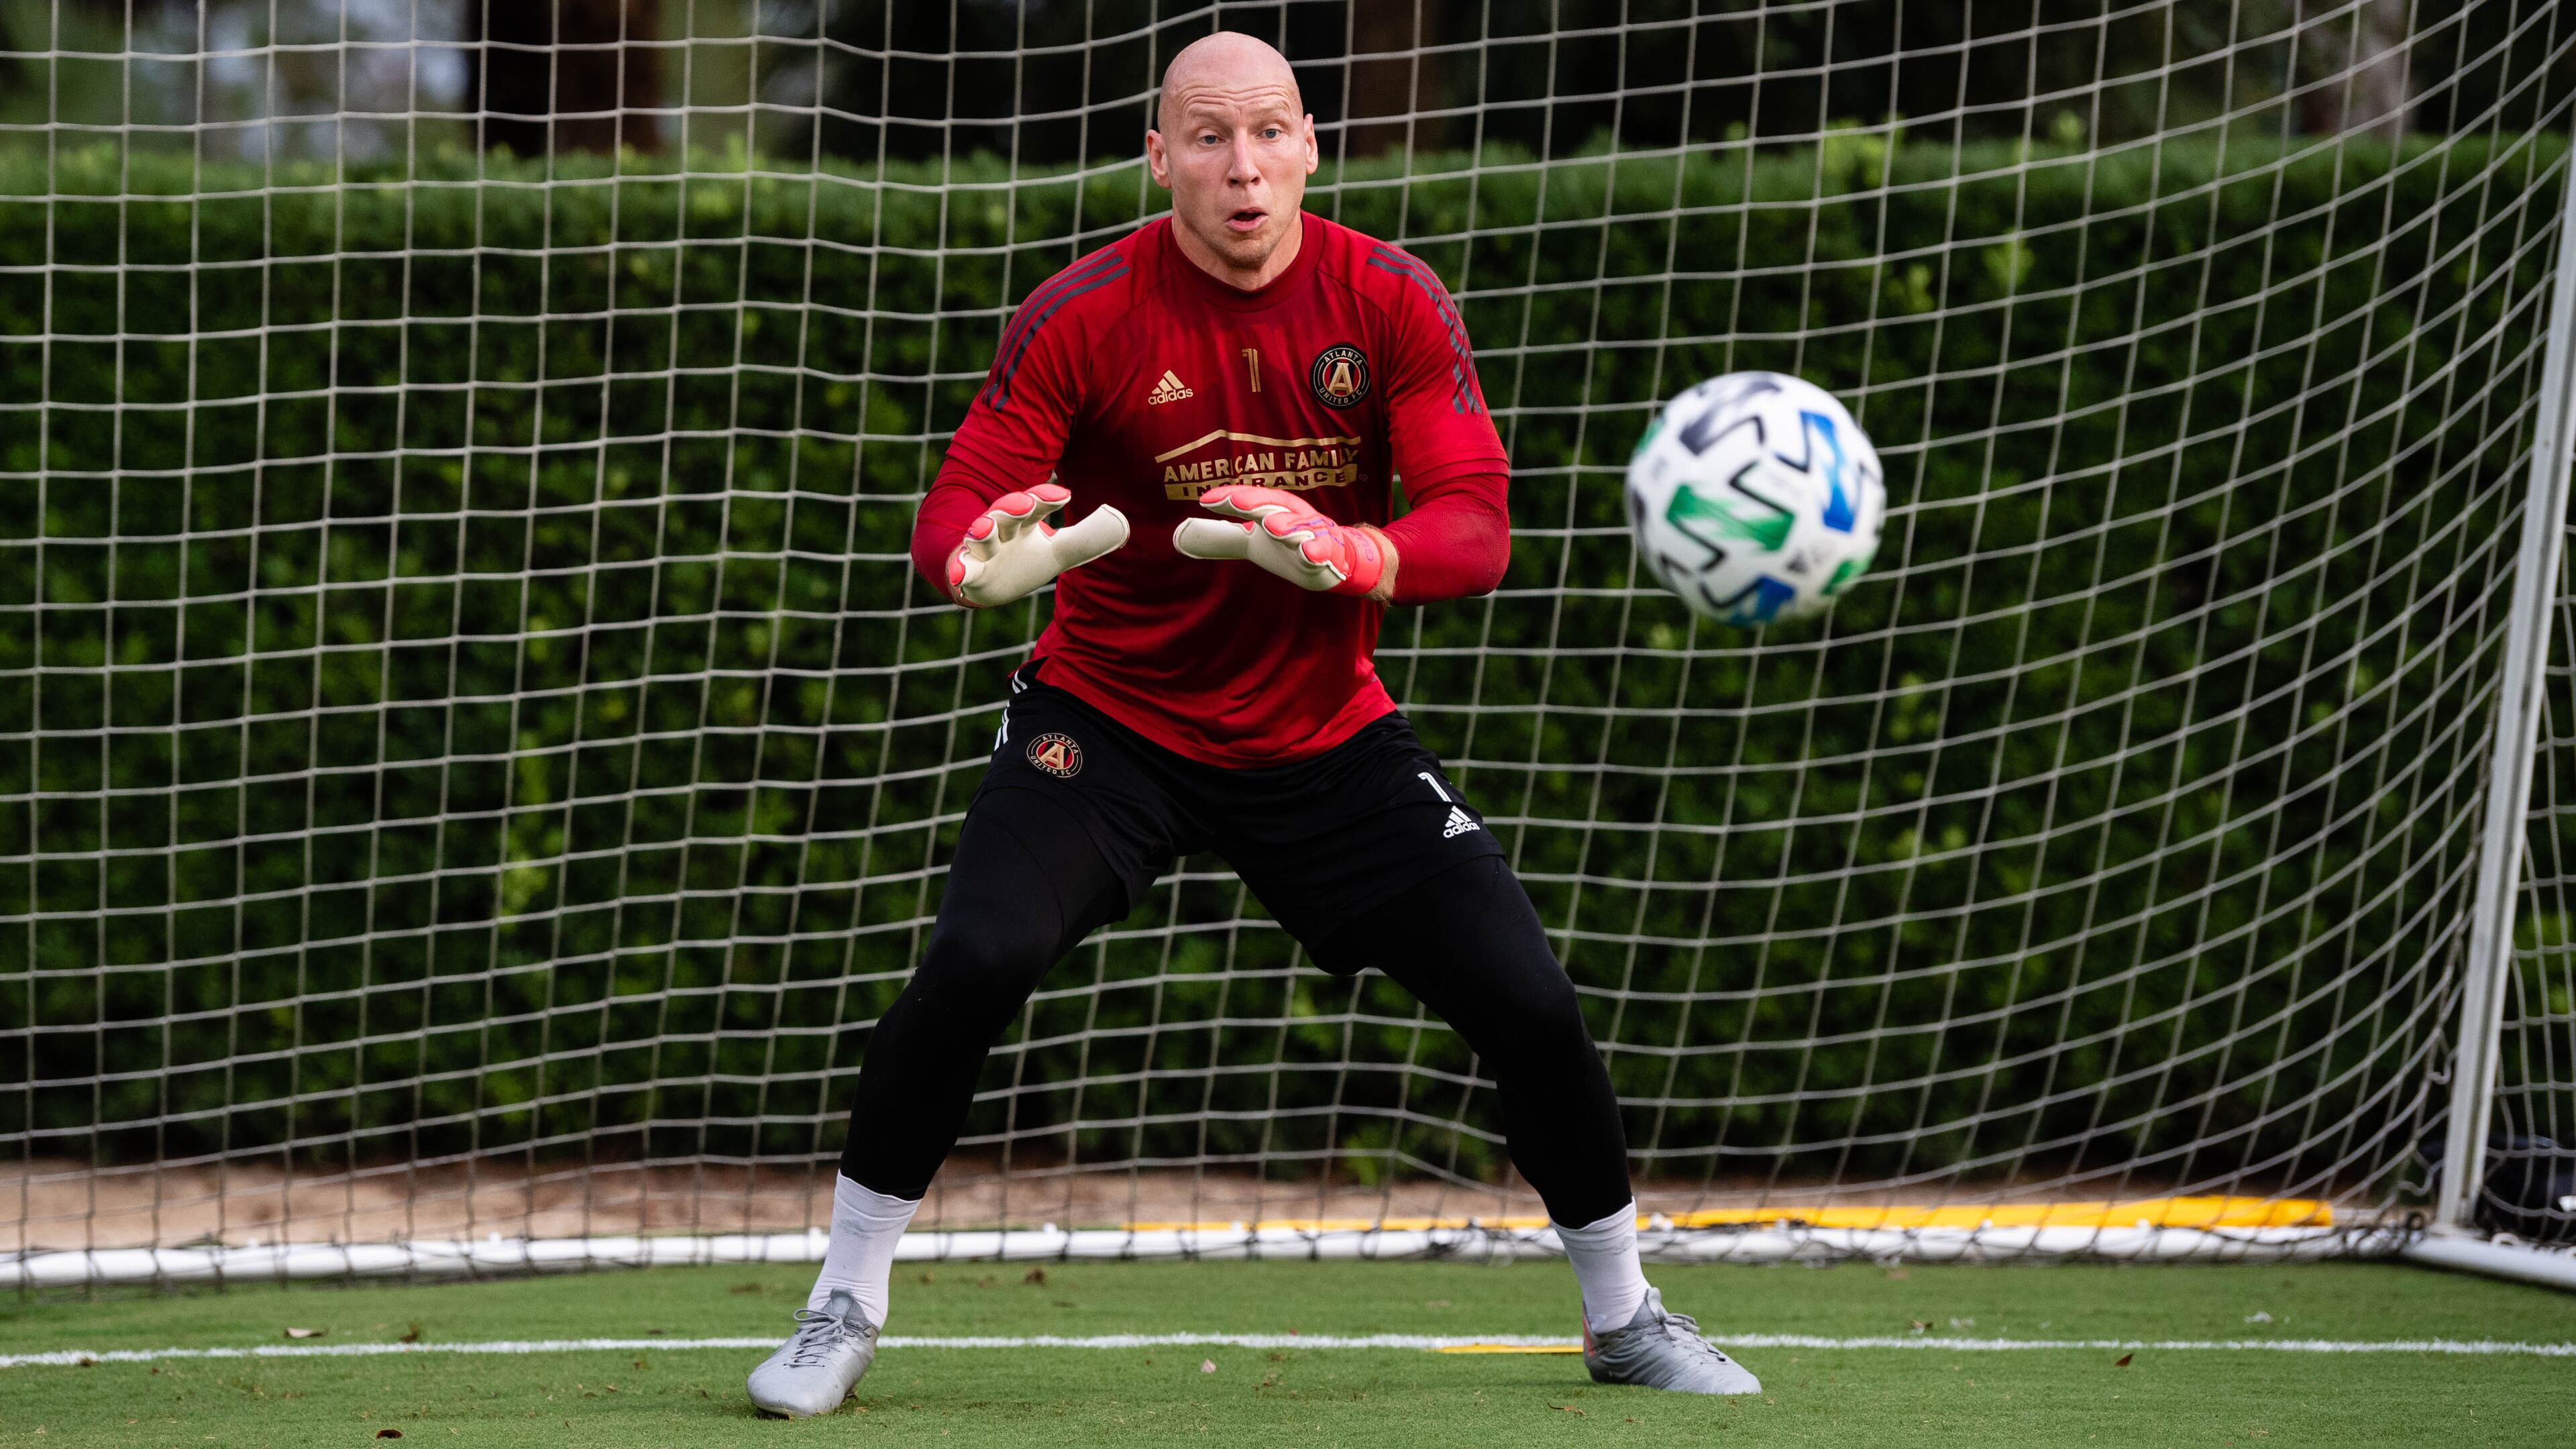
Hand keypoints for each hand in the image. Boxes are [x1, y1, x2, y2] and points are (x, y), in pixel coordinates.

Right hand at [946, 483, 1129, 607]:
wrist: (982, 582)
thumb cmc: (1019, 559)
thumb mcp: (1057, 551)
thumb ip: (1086, 539)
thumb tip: (1122, 524)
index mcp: (1023, 522)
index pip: (1035, 503)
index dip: (1047, 498)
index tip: (1064, 495)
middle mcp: (1000, 530)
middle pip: (1006, 511)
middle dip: (1014, 505)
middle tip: (1024, 504)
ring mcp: (981, 551)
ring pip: (980, 535)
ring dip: (982, 531)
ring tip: (983, 529)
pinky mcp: (966, 573)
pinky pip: (960, 570)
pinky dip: (959, 572)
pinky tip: (959, 576)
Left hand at [1171, 484, 1387, 597]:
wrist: (1341, 559)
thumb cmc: (1291, 545)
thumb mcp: (1253, 541)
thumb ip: (1222, 537)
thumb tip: (1183, 537)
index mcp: (1274, 509)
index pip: (1249, 499)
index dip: (1228, 497)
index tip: (1205, 500)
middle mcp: (1294, 517)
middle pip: (1274, 505)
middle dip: (1255, 502)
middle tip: (1235, 503)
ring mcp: (1314, 534)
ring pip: (1301, 527)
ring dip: (1287, 525)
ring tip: (1272, 527)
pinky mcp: (1331, 554)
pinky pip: (1325, 551)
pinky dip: (1318, 552)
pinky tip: (1309, 555)